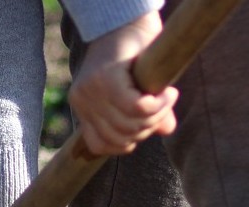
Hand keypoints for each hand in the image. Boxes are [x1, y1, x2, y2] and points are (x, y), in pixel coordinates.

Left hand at [69, 12, 177, 155]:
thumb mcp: (138, 89)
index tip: (147, 124)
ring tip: (166, 99)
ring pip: (128, 125)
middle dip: (147, 128)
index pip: (100, 145)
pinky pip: (136, 108)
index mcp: (83, 109)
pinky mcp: (107, 79)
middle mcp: (82, 102)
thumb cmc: (135, 54)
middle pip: (118, 137)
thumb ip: (147, 114)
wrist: (128, 19)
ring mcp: (91, 91)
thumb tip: (167, 130)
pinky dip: (157, 106)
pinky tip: (167, 94)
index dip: (128, 143)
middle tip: (163, 108)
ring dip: (156, 116)